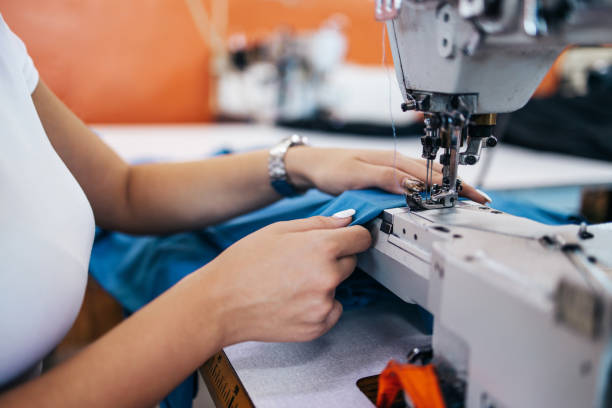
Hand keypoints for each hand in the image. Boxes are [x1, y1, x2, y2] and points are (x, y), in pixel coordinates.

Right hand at [198, 213, 370, 344]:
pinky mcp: (317, 327)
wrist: (220, 303)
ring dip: (324, 283)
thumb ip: (319, 223)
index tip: (347, 239)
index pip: (361, 238)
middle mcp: (328, 276)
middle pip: (351, 262)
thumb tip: (347, 219)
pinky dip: (318, 306)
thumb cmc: (243, 264)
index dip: (353, 235)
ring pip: (338, 287)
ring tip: (290, 283)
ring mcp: (323, 304)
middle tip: (302, 262)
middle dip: (333, 259)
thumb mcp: (278, 230)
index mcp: (321, 247)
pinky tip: (292, 300)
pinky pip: (331, 310)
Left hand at [285, 147, 488, 203]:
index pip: (429, 174)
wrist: (312, 165)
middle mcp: (395, 161)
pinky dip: (431, 186)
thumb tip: (413, 184)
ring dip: (447, 186)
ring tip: (466, 197)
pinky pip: (415, 179)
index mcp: (392, 160)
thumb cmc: (331, 168)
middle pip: (434, 174)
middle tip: (479, 201)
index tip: (471, 197)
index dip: (452, 186)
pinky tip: (436, 192)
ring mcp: (392, 167)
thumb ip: (384, 178)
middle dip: (458, 186)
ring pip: (427, 176)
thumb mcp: (356, 175)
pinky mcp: (386, 174)